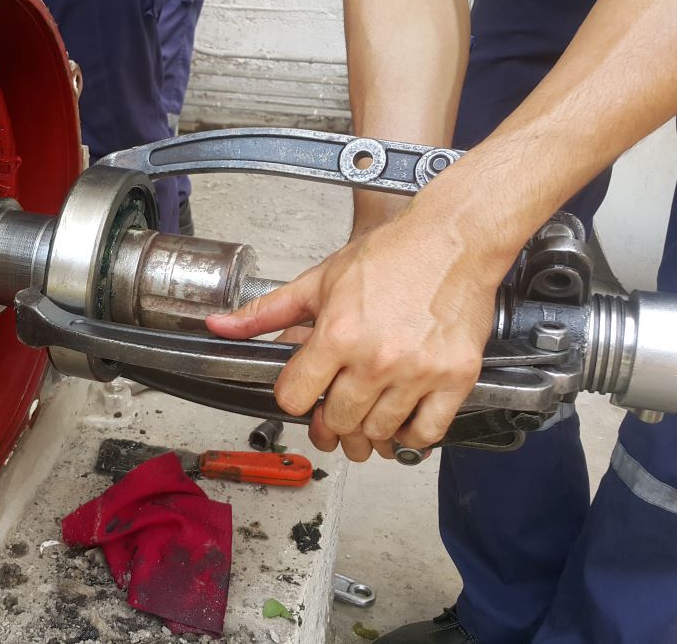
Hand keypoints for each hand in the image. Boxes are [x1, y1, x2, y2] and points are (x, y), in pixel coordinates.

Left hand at [207, 209, 498, 459]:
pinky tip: (402, 424)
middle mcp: (376, 359)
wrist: (454, 239)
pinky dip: (410, 438)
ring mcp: (418, 372)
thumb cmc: (391, 255)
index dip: (294, 398)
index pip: (294, 399)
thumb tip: (221, 327)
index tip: (304, 392)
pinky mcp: (455, 378)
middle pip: (337, 423)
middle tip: (335, 415)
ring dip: (368, 435)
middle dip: (330, 423)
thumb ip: (267, 311)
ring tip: (366, 419)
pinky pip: (426, 434)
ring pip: (379, 434)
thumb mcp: (319, 280)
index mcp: (337, 334)